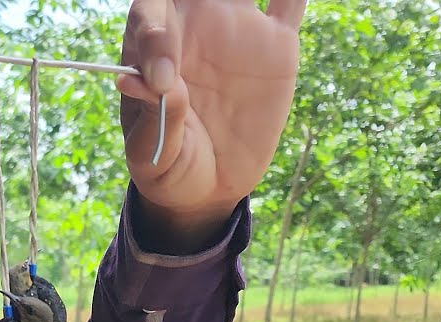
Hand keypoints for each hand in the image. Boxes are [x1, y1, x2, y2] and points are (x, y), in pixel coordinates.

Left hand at [117, 0, 305, 250]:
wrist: (209, 185)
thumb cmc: (167, 166)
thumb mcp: (152, 155)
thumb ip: (155, 120)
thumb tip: (153, 86)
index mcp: (150, 49)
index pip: (149, 18)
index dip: (155, 36)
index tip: (165, 79)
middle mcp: (191, 27)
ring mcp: (234, 30)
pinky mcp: (275, 45)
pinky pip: (291, 2)